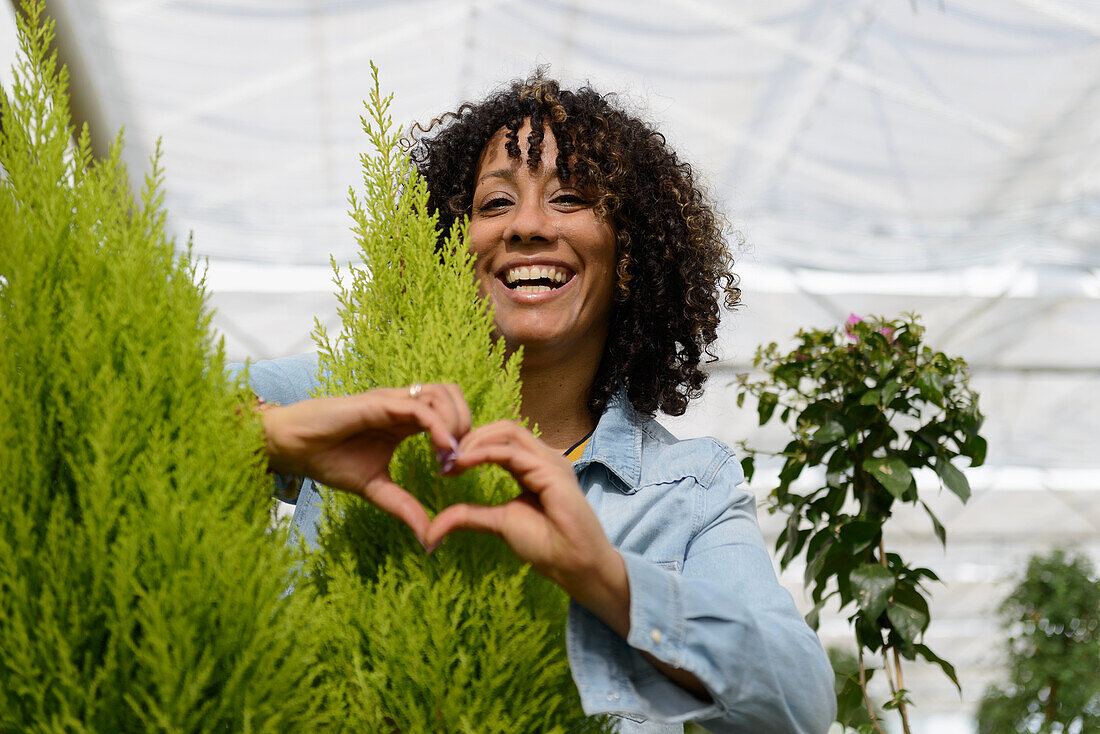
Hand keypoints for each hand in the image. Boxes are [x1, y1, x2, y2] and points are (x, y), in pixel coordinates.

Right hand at [261, 383, 470, 545]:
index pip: (450, 412)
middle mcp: (403, 405)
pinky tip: (442, 452)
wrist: (292, 448)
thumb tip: (429, 539)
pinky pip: (420, 408)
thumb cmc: (329, 460)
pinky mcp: (379, 403)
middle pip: (454, 395)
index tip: (454, 471)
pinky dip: (439, 427)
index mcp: (405, 421)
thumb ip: (404, 507)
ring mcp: (392, 401)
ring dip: (456, 423)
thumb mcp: (376, 489)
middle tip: (459, 459)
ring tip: (449, 456)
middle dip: (467, 424)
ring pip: (443, 394)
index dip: (462, 437)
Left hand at [424, 421, 630, 635]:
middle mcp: (543, 458)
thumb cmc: (547, 545)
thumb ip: (467, 517)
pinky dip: (483, 453)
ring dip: (474, 441)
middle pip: (503, 428)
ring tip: (451, 460)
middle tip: (443, 459)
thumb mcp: (497, 523)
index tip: (444, 465)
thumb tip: (431, 529)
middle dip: (469, 437)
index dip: (470, 445)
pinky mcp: (552, 471)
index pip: (500, 439)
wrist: (574, 565)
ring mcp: (550, 461)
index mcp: (533, 466)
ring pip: (507, 431)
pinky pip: (511, 451)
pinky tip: (463, 463)